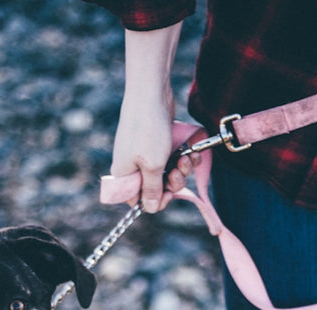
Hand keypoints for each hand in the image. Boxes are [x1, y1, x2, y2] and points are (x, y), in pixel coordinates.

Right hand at [109, 23, 192, 212]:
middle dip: (173, 182)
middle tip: (178, 170)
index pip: (137, 200)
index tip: (169, 195)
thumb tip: (149, 208)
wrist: (150, 94)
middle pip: (156, 188)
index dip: (155, 201)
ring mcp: (146, 154)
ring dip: (181, 169)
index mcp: (125, 175)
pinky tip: (191, 151)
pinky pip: (172, 159)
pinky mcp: (158, 144)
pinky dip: (183, 157)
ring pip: (168, 173)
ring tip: (185, 157)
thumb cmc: (147, 131)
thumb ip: (152, 190)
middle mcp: (134, 166)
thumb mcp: (152, 166)